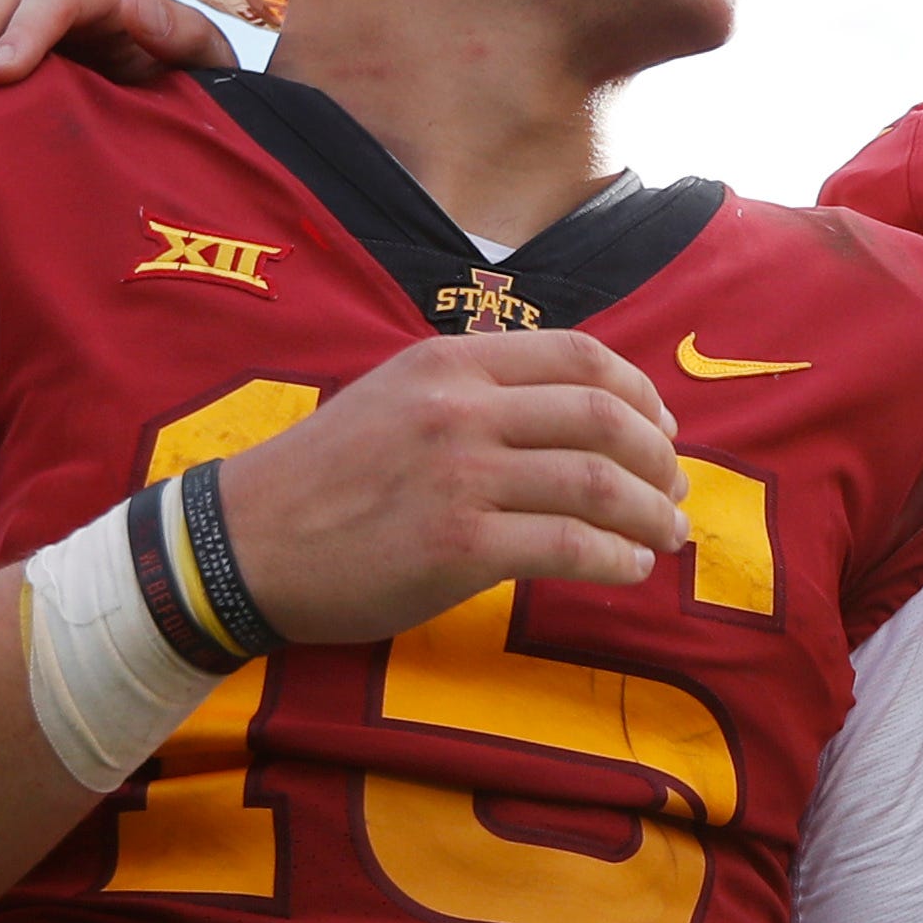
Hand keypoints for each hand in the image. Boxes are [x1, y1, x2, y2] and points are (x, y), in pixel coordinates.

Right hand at [215, 329, 691, 640]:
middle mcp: (461, 408)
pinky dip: (618, 558)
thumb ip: (474, 387)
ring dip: (654, 513)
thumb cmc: (325, 476)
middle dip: (662, 457)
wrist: (244, 543)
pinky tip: (629, 566)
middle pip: (606, 417)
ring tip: (670, 533)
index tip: (664, 428)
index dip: (643, 393)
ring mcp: (461, 476)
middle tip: (678, 489)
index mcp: (451, 360)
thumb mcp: (395, 394)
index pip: (582, 356)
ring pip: (600, 483)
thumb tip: (570, 402)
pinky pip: (571, 546)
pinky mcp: (460, 546)